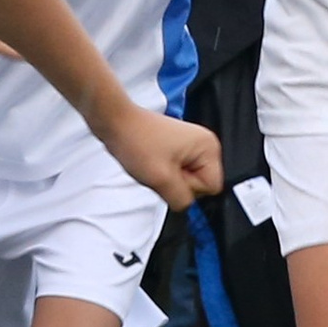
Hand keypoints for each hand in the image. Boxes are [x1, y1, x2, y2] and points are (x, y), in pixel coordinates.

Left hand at [100, 109, 223, 210]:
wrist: (115, 121)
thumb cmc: (135, 140)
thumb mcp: (161, 179)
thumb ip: (181, 199)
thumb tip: (186, 205)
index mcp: (209, 148)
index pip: (212, 187)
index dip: (188, 188)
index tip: (171, 175)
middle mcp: (204, 145)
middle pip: (200, 184)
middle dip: (177, 183)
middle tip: (159, 169)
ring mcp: (190, 145)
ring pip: (186, 180)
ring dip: (168, 178)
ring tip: (154, 163)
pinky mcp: (177, 148)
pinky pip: (175, 172)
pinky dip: (162, 172)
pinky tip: (152, 161)